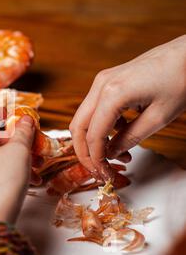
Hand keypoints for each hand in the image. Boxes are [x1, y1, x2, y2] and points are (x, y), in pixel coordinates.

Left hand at [0, 107, 34, 223]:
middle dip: (11, 137)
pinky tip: (27, 178)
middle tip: (28, 142)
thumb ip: (23, 132)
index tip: (10, 115)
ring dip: (12, 154)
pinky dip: (5, 167)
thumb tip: (26, 120)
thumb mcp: (19, 151)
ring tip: (33, 164)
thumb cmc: (2, 181)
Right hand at [70, 35, 185, 178]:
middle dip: (85, 151)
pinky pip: (95, 108)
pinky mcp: (107, 80)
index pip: (92, 135)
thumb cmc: (181, 80)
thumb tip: (111, 154)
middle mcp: (101, 85)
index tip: (104, 174)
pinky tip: (121, 133)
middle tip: (100, 169)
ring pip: (83, 118)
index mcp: (112, 94)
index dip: (96, 158)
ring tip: (117, 153)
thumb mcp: (159, 117)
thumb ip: (130, 138)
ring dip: (94, 139)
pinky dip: (101, 126)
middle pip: (78, 126)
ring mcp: (102, 81)